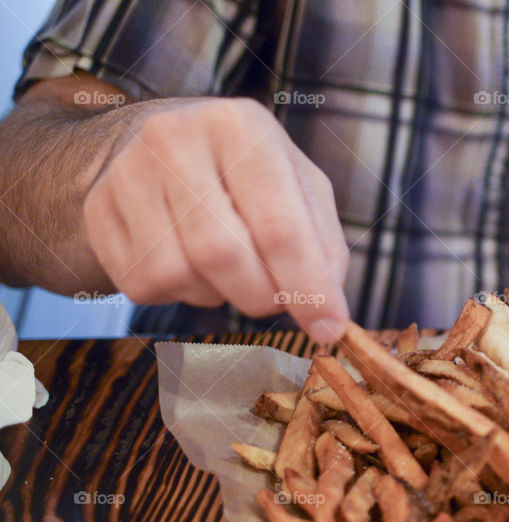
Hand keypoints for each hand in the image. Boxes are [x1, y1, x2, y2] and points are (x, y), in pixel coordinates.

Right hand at [83, 97, 348, 341]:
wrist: (158, 146)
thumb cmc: (246, 173)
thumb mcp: (299, 188)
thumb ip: (324, 246)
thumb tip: (330, 318)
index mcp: (240, 125)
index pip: (280, 226)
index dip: (308, 288)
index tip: (328, 329)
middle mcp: (176, 139)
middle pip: (224, 256)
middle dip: (261, 296)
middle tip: (275, 296)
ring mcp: (127, 173)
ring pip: (179, 275)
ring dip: (218, 294)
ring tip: (228, 266)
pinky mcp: (97, 210)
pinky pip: (143, 286)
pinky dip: (178, 293)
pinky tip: (189, 262)